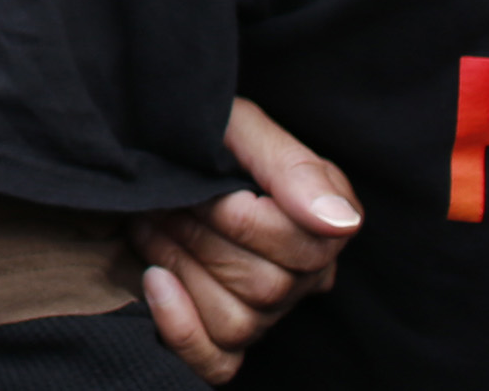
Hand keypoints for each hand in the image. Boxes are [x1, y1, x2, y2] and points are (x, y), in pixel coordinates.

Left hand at [129, 98, 361, 384]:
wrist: (148, 152)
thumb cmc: (199, 136)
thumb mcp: (239, 125)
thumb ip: (291, 166)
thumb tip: (340, 223)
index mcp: (324, 223)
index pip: (306, 249)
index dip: (243, 219)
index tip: (208, 186)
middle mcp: (306, 277)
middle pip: (267, 288)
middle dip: (202, 236)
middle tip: (169, 199)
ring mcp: (266, 313)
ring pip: (239, 323)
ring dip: (182, 266)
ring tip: (154, 223)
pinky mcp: (224, 338)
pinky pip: (216, 363)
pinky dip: (181, 329)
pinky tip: (155, 280)